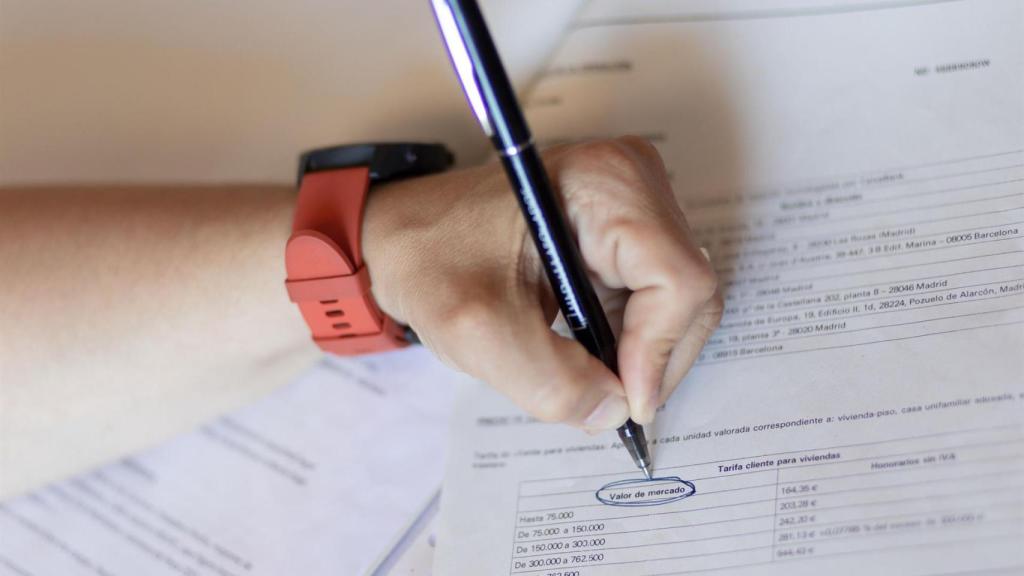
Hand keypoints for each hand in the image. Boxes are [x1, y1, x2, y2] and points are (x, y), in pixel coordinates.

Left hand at [362, 137, 721, 430]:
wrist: (406, 237)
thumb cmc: (432, 262)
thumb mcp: (478, 331)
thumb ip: (551, 382)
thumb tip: (616, 409)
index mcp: (604, 183)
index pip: (677, 281)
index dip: (659, 352)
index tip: (623, 402)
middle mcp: (633, 180)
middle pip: (688, 293)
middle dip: (653, 358)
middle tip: (608, 402)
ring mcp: (635, 202)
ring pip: (677, 302)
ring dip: (641, 352)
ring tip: (588, 376)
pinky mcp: (627, 227)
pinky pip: (657, 297)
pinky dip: (631, 338)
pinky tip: (589, 352)